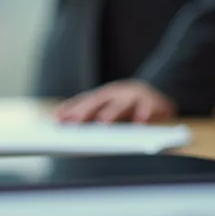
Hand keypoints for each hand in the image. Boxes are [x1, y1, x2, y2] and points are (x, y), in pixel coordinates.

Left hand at [54, 80, 177, 123]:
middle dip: (85, 112)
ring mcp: (134, 95)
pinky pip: (148, 108)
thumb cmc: (127, 105)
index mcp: (104, 95)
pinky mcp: (152, 101)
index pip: (84, 102)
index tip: (57, 119)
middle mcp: (116, 93)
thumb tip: (66, 123)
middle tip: (74, 124)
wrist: (158, 91)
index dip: (71, 110)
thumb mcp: (110, 107)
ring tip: (103, 123)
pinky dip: (143, 115)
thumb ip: (92, 114)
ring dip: (112, 113)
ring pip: (121, 104)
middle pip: (98, 102)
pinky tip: (140, 123)